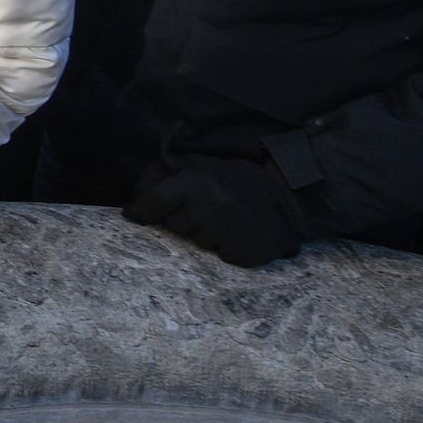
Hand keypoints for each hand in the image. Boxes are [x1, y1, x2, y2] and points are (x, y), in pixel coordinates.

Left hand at [125, 152, 307, 266]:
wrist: (289, 197)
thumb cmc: (242, 180)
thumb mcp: (206, 165)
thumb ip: (173, 175)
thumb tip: (138, 195)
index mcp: (195, 182)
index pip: (152, 203)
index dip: (140, 211)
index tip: (132, 215)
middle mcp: (207, 208)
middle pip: (171, 227)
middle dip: (180, 220)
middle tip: (200, 212)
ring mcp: (224, 233)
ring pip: (194, 243)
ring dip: (203, 234)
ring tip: (223, 221)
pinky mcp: (240, 254)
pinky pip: (217, 256)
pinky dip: (223, 247)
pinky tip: (236, 234)